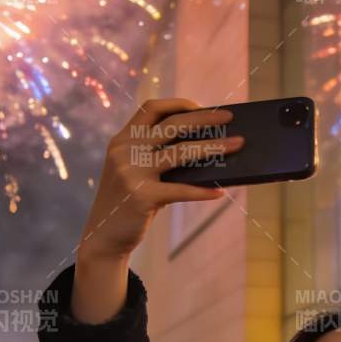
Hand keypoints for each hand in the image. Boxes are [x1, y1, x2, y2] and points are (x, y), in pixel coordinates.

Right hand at [71, 99, 242, 322]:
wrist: (103, 237)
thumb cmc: (130, 202)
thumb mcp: (138, 173)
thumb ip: (160, 158)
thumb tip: (208, 148)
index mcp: (122, 140)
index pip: (151, 108)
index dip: (178, 104)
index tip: (202, 107)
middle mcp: (124, 151)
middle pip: (171, 124)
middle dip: (204, 118)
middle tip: (229, 117)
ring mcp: (131, 173)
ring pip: (180, 152)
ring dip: (213, 147)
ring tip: (237, 144)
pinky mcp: (141, 197)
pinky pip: (181, 190)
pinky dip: (203, 191)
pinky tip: (220, 192)